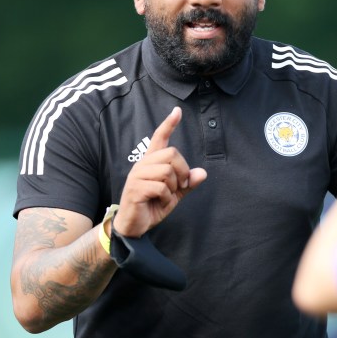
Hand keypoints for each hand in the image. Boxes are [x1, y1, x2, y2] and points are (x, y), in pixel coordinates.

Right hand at [113, 107, 207, 237]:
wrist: (134, 226)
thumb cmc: (152, 206)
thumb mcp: (174, 194)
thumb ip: (187, 183)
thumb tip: (202, 173)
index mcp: (151, 162)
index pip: (159, 138)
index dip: (169, 124)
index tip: (177, 111)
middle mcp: (143, 165)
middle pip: (172, 153)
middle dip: (182, 171)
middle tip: (180, 187)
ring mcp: (137, 176)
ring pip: (168, 171)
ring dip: (174, 188)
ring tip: (166, 197)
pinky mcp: (135, 189)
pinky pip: (161, 187)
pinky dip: (166, 198)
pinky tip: (159, 203)